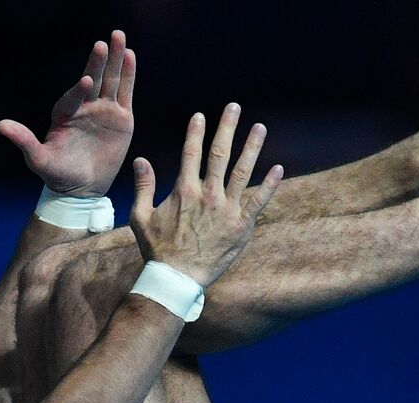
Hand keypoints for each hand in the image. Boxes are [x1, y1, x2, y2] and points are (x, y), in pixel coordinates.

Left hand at [0, 30, 135, 196]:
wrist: (81, 189)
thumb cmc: (57, 174)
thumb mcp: (39, 159)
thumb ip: (24, 141)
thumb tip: (0, 125)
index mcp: (65, 113)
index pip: (73, 98)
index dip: (79, 90)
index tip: (86, 82)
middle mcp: (85, 107)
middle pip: (93, 80)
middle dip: (98, 61)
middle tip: (104, 41)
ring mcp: (104, 110)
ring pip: (110, 81)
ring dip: (115, 59)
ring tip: (118, 36)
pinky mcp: (122, 118)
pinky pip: (125, 93)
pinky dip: (128, 75)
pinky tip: (129, 55)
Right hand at [130, 104, 282, 286]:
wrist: (177, 278)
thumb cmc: (157, 250)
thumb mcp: (141, 218)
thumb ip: (143, 187)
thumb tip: (140, 160)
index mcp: (184, 190)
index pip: (191, 153)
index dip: (196, 132)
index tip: (201, 115)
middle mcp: (208, 195)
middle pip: (219, 154)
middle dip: (227, 128)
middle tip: (234, 107)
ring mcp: (227, 210)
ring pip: (242, 171)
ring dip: (252, 147)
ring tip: (260, 127)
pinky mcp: (241, 226)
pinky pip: (258, 201)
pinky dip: (269, 185)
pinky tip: (278, 168)